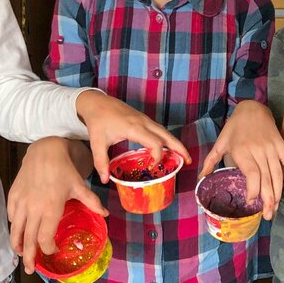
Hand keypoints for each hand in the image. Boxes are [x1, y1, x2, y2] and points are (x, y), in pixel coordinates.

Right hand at [7, 137, 106, 273]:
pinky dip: (14, 225)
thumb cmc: (64, 169)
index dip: (47, 248)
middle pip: (28, 239)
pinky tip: (17, 228)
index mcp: (51, 208)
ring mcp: (21, 202)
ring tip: (20, 253)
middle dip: (29, 256)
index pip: (45, 238)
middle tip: (31, 268)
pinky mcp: (14, 195)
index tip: (52, 250)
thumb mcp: (79, 186)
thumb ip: (92, 202)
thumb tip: (106, 215)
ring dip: (17, 244)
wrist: (45, 150)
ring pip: (16, 229)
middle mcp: (34, 208)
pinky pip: (11, 215)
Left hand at [76, 91, 190, 182]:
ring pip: (164, 131)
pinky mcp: (142, 118)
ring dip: (175, 143)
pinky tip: (168, 146)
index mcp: (134, 128)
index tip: (151, 167)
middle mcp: (143, 122)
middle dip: (179, 148)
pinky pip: (159, 129)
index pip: (155, 143)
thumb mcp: (96, 142)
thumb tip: (105, 180)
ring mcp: (144, 119)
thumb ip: (101, 162)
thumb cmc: (97, 121)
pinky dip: (167, 138)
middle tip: (188, 161)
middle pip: (166, 135)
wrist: (96, 102)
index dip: (157, 157)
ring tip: (183, 156)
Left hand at [199, 101, 283, 219]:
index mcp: (242, 151)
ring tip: (275, 208)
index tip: (251, 202)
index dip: (254, 191)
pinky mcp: (281, 145)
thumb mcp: (220, 142)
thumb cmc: (235, 127)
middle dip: (268, 200)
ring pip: (278, 174)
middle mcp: (259, 151)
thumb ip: (211, 161)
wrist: (252, 107)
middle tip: (267, 215)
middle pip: (267, 179)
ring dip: (278, 193)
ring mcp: (272, 148)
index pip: (253, 175)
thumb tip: (201, 179)